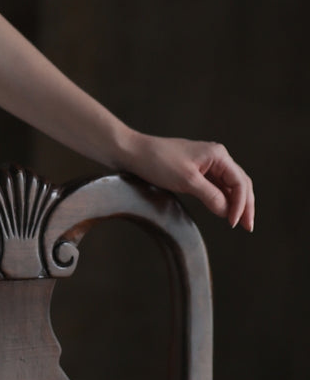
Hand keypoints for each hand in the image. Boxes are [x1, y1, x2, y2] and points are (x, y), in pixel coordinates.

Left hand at [123, 133, 254, 230]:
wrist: (132, 152)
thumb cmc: (157, 161)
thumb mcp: (187, 180)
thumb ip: (211, 196)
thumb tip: (229, 213)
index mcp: (217, 155)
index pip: (240, 182)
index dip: (241, 204)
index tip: (234, 223)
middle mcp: (216, 157)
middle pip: (240, 183)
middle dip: (246, 205)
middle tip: (248, 227)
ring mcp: (207, 164)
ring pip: (231, 186)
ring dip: (237, 203)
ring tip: (241, 223)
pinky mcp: (197, 171)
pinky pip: (218, 186)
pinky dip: (224, 199)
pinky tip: (225, 212)